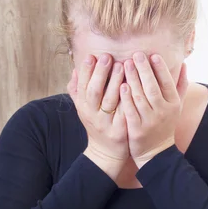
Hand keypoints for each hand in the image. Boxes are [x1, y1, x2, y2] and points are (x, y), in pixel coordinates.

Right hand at [67, 54, 128, 179]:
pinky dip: (127, 100)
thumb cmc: (97, 124)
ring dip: (115, 82)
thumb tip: (74, 69)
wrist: (106, 153)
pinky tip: (133, 88)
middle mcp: (92, 115)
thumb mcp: (84, 109)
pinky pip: (123, 113)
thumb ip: (78, 90)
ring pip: (109, 101)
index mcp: (83, 107)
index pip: (82, 86)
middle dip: (99, 73)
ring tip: (122, 65)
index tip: (92, 55)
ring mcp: (106, 123)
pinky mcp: (119, 130)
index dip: (86, 71)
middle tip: (107, 56)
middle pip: (94, 91)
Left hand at [121, 52, 188, 168]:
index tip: (153, 55)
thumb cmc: (166, 124)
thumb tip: (184, 64)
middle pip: (153, 88)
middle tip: (136, 54)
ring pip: (140, 97)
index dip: (161, 69)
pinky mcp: (136, 129)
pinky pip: (130, 111)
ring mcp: (150, 121)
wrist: (156, 152)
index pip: (168, 83)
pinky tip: (121, 85)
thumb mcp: (177, 106)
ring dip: (133, 79)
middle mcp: (163, 112)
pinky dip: (126, 98)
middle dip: (144, 70)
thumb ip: (181, 85)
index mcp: (173, 104)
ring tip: (126, 64)